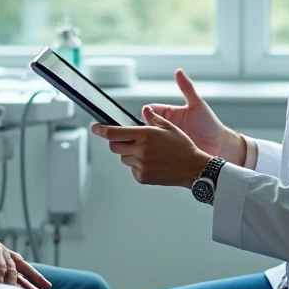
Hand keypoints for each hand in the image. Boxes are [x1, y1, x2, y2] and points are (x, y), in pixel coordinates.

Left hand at [91, 106, 212, 187]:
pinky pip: (132, 169)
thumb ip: (153, 118)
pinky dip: (137, 165)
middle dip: (116, 142)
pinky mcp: (142, 177)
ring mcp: (141, 165)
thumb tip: (144, 110)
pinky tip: (151, 163)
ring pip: (124, 158)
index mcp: (145, 135)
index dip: (100, 130)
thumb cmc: (183, 147)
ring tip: (147, 152)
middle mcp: (141, 150)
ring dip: (129, 154)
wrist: (193, 168)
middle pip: (114, 147)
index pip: (114, 133)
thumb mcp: (170, 127)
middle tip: (127, 140)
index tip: (94, 127)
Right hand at [146, 69, 245, 164]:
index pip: (150, 110)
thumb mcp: (197, 105)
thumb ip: (187, 88)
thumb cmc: (210, 124)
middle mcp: (166, 126)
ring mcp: (166, 140)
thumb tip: (178, 71)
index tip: (146, 119)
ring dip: (146, 141)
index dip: (146, 114)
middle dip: (143, 129)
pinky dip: (151, 152)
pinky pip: (155, 152)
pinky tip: (153, 153)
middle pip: (146, 125)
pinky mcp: (167, 153)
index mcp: (169, 113)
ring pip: (148, 140)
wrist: (220, 146)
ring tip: (147, 145)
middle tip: (144, 134)